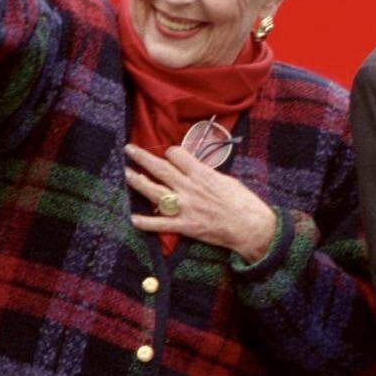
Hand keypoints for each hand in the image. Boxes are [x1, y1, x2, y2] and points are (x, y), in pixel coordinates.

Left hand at [125, 144, 278, 261]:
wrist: (249, 226)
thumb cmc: (243, 201)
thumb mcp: (226, 180)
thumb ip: (206, 174)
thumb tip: (194, 170)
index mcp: (202, 174)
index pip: (177, 155)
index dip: (170, 152)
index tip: (167, 154)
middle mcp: (190, 188)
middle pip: (161, 169)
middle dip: (143, 158)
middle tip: (129, 149)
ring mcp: (185, 207)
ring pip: (155, 192)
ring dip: (138, 182)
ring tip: (126, 174)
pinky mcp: (185, 226)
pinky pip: (161, 224)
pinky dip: (146, 222)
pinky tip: (134, 218)